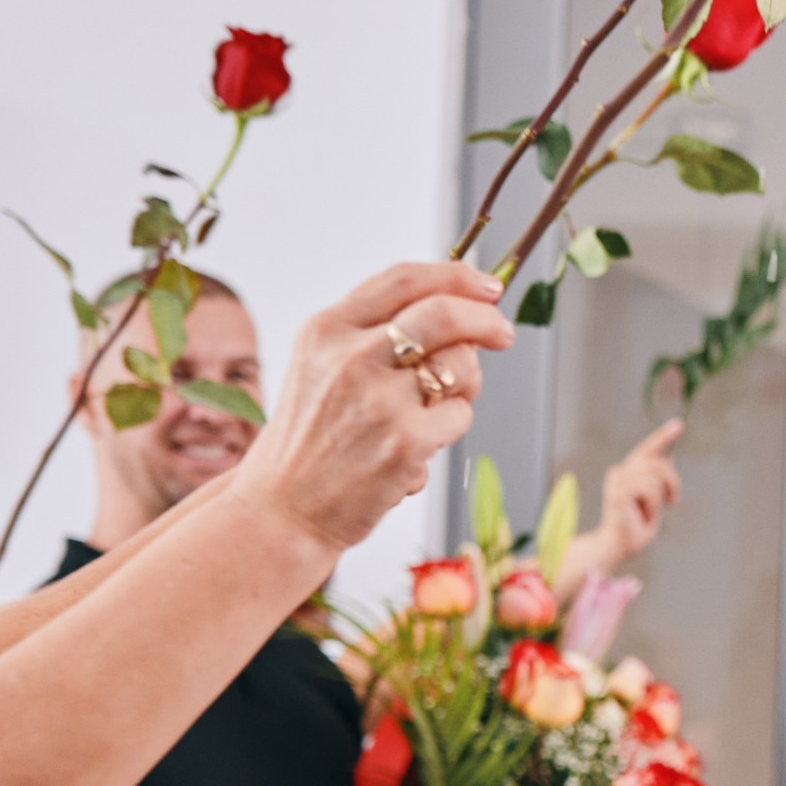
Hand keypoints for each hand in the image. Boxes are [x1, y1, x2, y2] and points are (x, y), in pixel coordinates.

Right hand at [234, 263, 513, 551]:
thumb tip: (459, 313)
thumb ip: (375, 336)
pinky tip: (414, 448)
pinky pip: (460, 417)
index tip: (486, 287)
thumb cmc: (311, 440)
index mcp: (327, 330)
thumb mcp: (321, 368)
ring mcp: (378, 400)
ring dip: (464, 386)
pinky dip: (448, 430)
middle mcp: (350, 357)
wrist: (282, 508)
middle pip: (444, 313)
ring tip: (431, 412)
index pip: (403, 281)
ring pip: (461, 367)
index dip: (455, 276)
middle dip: (486, 318)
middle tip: (502, 333)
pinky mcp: (405, 442)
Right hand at [601, 419, 683, 564]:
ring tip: (650, 512)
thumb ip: (659, 480)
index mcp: (630, 471)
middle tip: (674, 501)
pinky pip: (649, 489)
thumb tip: (670, 457)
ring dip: (660, 499)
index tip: (679, 424)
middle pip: (659, 463)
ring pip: (656, 477)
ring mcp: (617, 481)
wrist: (619, 545)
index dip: (664, 436)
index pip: (649, 448)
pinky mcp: (618, 492)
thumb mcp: (654, 500)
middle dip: (673, 482)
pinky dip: (653, 505)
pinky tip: (645, 514)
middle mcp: (621, 471)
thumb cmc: (635, 525)